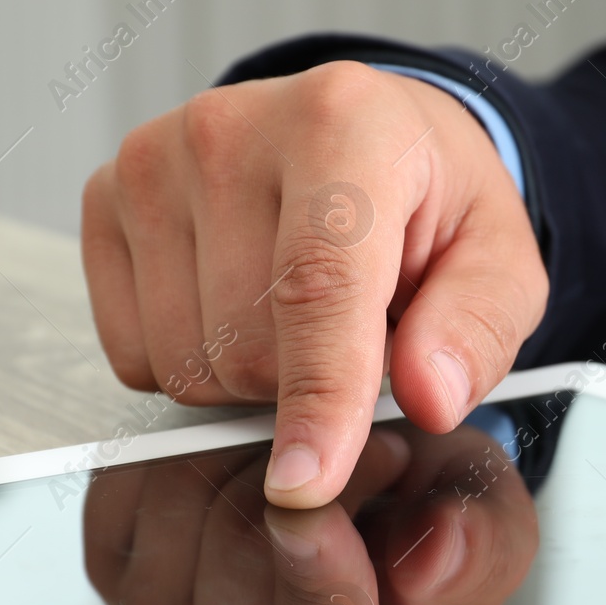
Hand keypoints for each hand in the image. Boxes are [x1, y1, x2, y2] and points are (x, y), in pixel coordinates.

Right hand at [81, 62, 546, 507]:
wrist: (364, 131)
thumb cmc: (429, 200)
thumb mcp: (499, 260)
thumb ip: (477, 329)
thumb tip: (428, 396)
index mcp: (344, 123)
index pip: (317, 286)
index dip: (317, 397)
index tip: (309, 481)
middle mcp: (231, 128)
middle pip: (246, 346)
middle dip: (307, 384)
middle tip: (356, 331)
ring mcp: (154, 161)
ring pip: (185, 362)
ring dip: (249, 378)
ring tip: (297, 314)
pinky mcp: (106, 198)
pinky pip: (134, 354)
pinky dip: (195, 359)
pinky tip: (237, 305)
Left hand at [83, 423, 538, 604]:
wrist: (372, 511)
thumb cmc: (431, 537)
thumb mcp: (496, 530)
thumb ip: (480, 546)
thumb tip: (426, 561)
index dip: (316, 571)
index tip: (319, 506)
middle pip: (238, 562)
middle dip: (303, 471)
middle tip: (363, 440)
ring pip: (178, 513)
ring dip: (244, 448)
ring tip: (310, 446)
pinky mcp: (113, 575)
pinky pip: (127, 489)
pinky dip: (181, 446)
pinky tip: (243, 453)